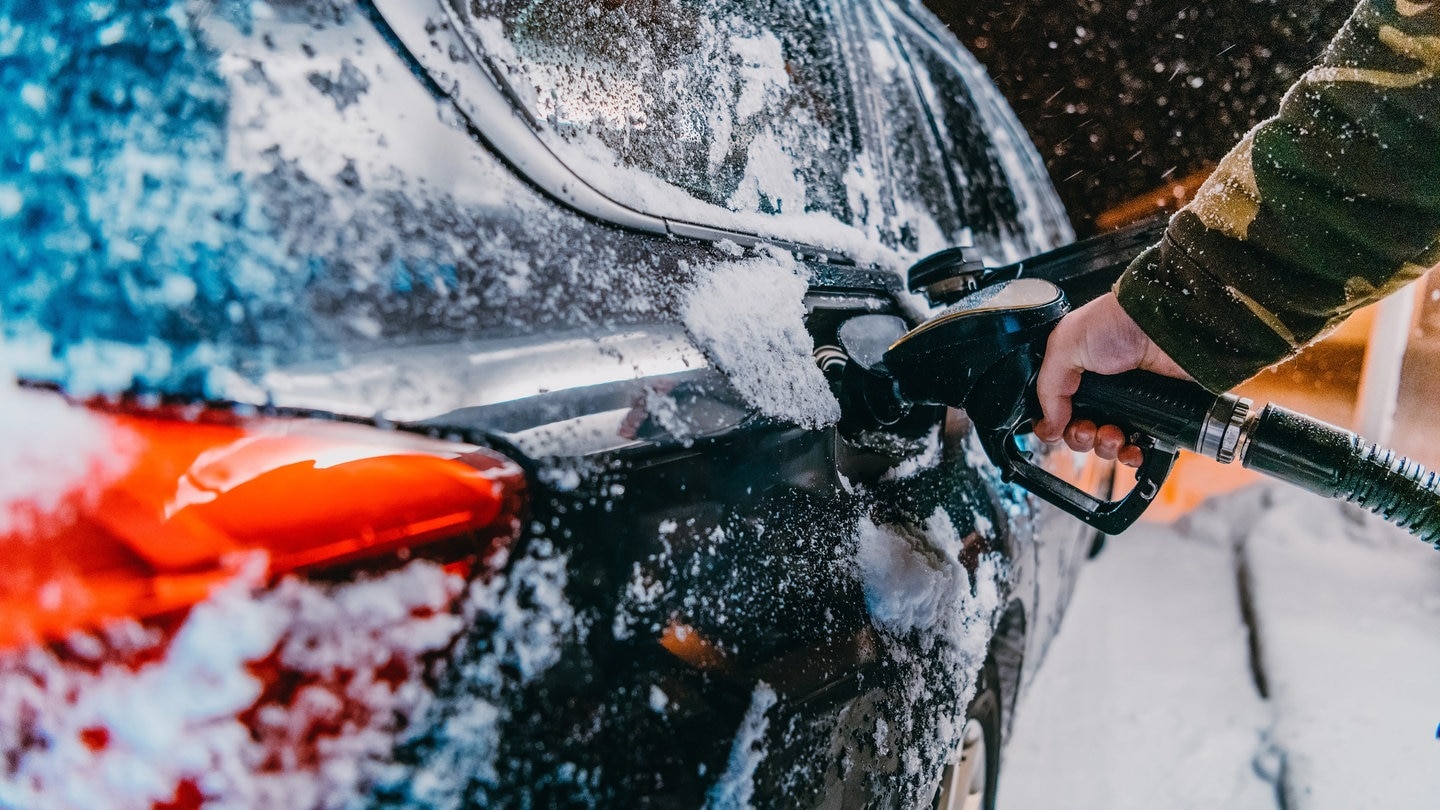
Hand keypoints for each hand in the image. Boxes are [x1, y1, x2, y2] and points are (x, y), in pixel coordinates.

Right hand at [1033, 292, 1189, 466]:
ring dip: (1104, 446)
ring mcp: (1128, 403)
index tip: (1056, 428)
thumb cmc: (1120, 322)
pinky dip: (1131, 455)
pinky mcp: (1154, 416)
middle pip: (1079, 431)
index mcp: (1077, 372)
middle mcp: (1101, 389)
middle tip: (1087, 428)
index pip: (1057, 410)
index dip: (1055, 423)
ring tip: (1112, 434)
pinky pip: (1138, 448)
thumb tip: (1047, 426)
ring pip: (1106, 444)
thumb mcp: (1064, 344)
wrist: (1166, 327)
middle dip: (1079, 437)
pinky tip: (1130, 448)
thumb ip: (1047, 387)